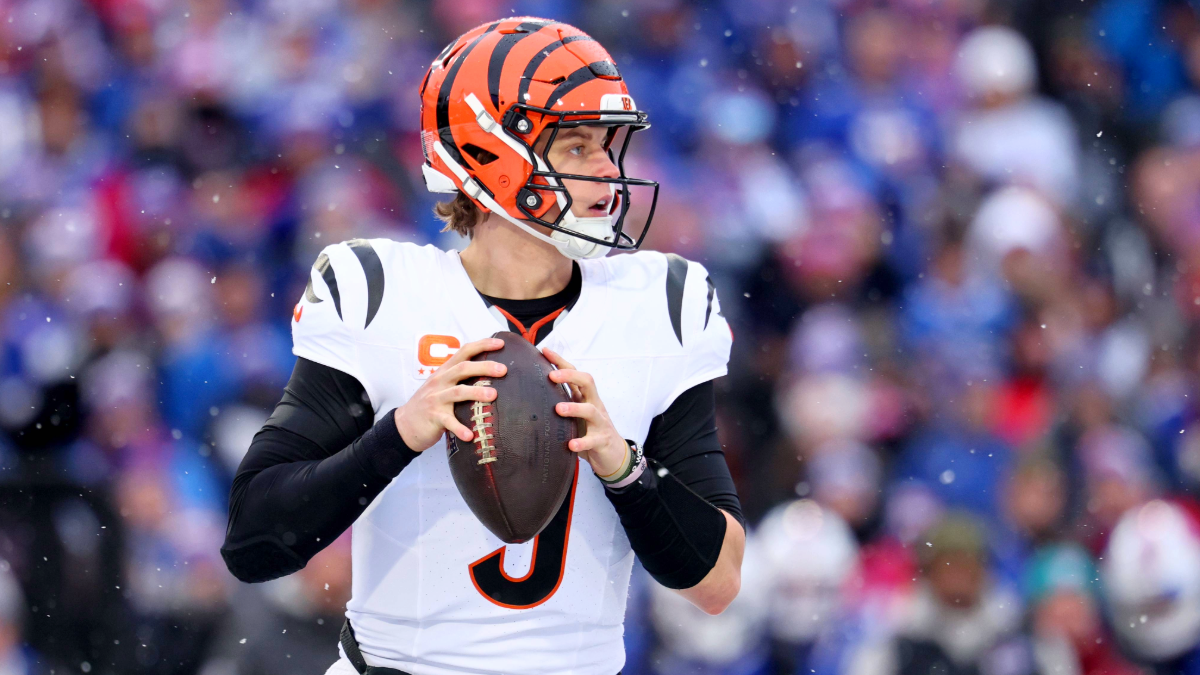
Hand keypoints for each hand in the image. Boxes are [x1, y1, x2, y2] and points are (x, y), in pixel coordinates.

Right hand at [393, 337, 506, 451]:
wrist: (405, 424)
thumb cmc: (431, 403)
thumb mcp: (442, 385)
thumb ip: (460, 377)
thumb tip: (491, 372)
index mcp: (445, 371)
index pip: (464, 352)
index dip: (482, 345)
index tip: (500, 344)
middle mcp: (440, 382)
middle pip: (462, 369)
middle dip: (484, 367)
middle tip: (503, 370)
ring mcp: (436, 399)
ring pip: (457, 392)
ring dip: (476, 393)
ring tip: (493, 396)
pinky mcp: (433, 417)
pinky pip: (448, 422)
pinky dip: (460, 428)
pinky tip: (471, 435)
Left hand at [542, 348, 627, 477]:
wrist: (614, 454)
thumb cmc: (590, 431)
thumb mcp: (577, 415)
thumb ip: (562, 403)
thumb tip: (533, 394)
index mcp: (586, 397)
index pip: (575, 374)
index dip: (561, 362)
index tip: (544, 351)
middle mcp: (594, 405)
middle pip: (587, 382)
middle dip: (570, 376)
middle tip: (551, 376)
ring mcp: (600, 422)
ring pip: (590, 410)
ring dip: (575, 408)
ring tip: (559, 409)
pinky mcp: (602, 440)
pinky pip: (592, 440)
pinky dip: (582, 442)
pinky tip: (571, 444)